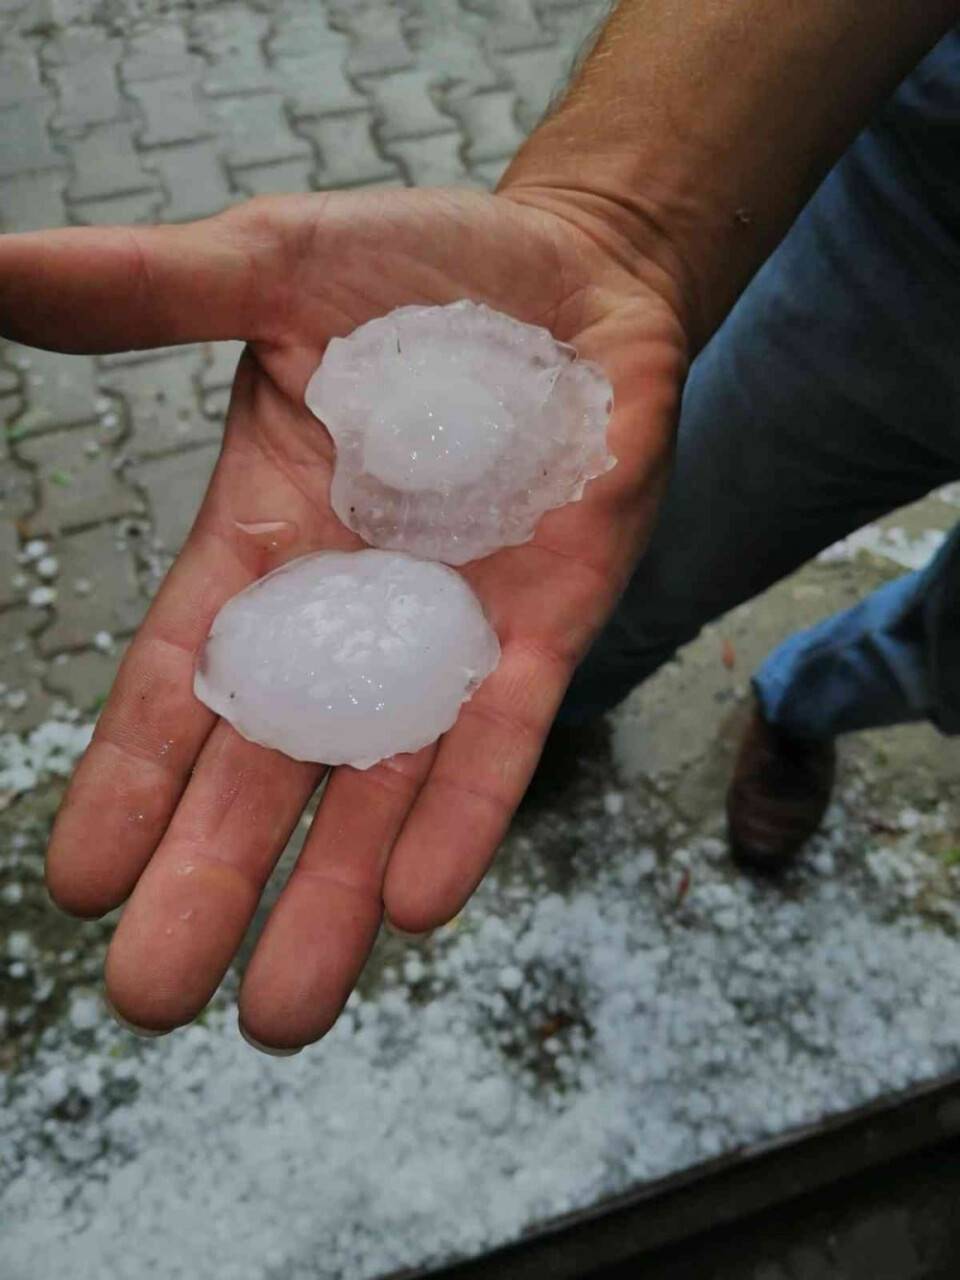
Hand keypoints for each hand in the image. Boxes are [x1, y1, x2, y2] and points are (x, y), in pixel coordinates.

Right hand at [1, 187, 686, 1049]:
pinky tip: (416, 903)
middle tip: (152, 998)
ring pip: (380, 787)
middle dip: (210, 880)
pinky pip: (498, 739)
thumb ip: (144, 291)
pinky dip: (461, 814)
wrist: (578, 278)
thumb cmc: (422, 270)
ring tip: (281, 1013)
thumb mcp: (272, 269)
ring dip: (331, 898)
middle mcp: (348, 612)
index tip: (80, 883)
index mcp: (262, 544)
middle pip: (266, 770)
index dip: (128, 779)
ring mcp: (451, 632)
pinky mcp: (549, 627)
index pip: (179, 683)